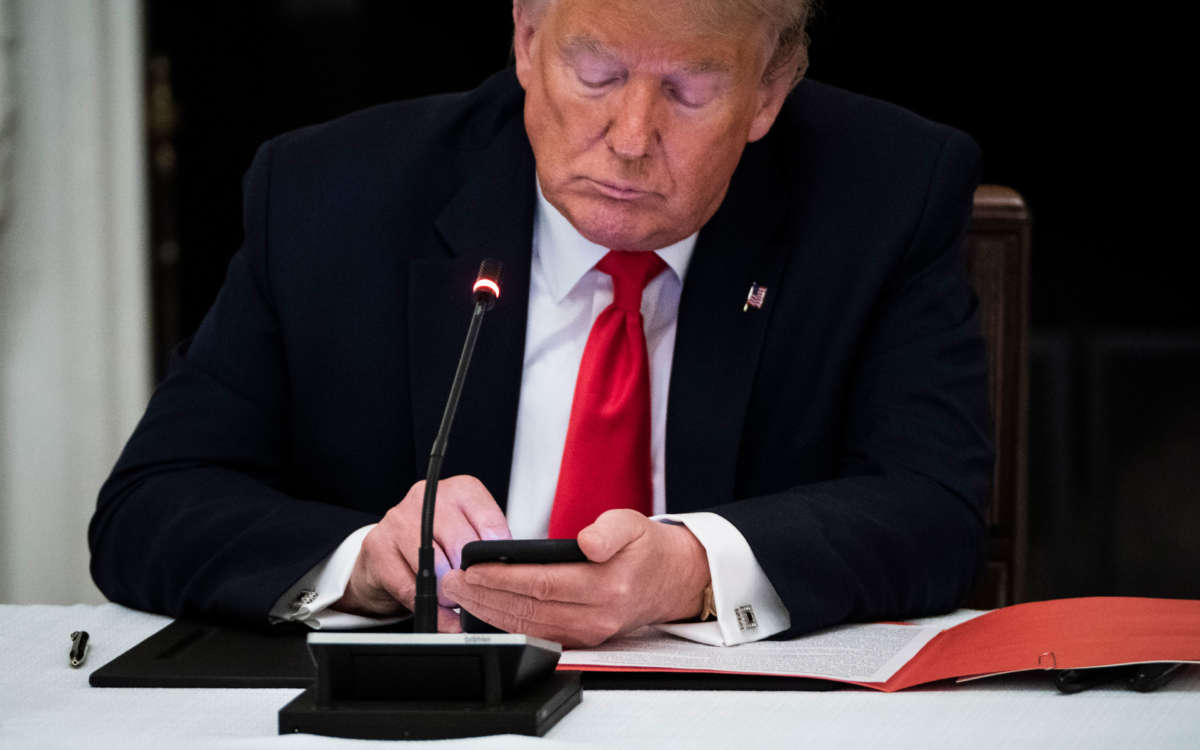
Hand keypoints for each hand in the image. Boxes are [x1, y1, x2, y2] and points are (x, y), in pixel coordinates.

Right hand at [333, 475, 510, 631]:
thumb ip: (488, 546)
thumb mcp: (468, 534)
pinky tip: (441, 614)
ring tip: (456, 600)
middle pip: (460, 543)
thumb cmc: (438, 543)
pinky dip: (431, 607)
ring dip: (449, 592)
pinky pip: (411, 585)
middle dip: (470, 576)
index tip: (498, 571)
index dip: (495, 551)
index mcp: (460, 490)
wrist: (386, 554)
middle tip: (475, 593)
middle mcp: (428, 498)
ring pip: (435, 564)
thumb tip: (508, 573)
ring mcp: (399, 518)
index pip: (488, 518)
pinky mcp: (377, 545)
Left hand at [442, 509, 710, 646]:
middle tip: (454, 581)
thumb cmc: (645, 549)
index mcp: (608, 586)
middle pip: (529, 608)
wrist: (670, 580)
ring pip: (529, 626)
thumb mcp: (633, 524)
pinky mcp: (583, 641)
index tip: (474, 567)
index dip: (504, 577)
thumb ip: (610, 530)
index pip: (544, 583)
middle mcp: (597, 616)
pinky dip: (508, 624)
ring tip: (461, 595)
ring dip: (490, 613)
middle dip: (486, 595)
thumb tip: (588, 542)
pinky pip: (538, 635)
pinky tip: (487, 611)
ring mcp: (589, 633)